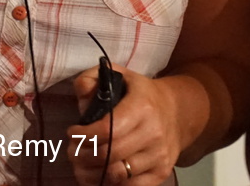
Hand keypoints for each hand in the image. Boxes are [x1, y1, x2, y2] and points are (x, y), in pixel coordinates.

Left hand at [69, 65, 181, 185]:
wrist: (177, 111)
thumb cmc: (141, 95)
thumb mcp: (118, 75)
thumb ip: (91, 78)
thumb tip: (82, 93)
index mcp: (142, 106)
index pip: (107, 130)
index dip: (83, 136)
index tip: (72, 133)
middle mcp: (153, 132)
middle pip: (109, 155)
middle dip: (82, 156)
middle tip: (72, 151)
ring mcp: (159, 155)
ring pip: (117, 176)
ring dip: (90, 174)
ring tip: (80, 165)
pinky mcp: (161, 172)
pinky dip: (108, 185)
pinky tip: (98, 175)